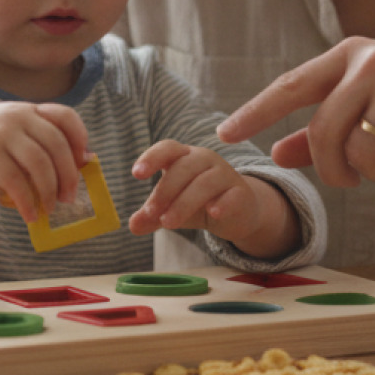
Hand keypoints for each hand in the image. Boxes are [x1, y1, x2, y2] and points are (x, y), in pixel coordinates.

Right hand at [0, 102, 90, 223]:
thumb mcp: (8, 133)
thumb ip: (36, 145)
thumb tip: (75, 167)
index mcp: (26, 110)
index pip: (65, 116)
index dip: (80, 138)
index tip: (83, 161)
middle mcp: (17, 117)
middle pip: (57, 145)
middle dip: (69, 175)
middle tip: (69, 197)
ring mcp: (1, 135)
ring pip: (40, 164)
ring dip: (49, 191)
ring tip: (49, 208)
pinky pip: (16, 182)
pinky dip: (27, 202)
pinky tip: (29, 215)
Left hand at [127, 139, 294, 255]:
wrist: (237, 213)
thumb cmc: (199, 203)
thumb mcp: (171, 209)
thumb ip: (152, 216)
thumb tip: (132, 226)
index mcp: (184, 157)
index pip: (168, 148)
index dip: (151, 157)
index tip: (136, 174)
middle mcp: (205, 159)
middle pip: (184, 167)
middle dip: (165, 191)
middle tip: (151, 213)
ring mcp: (225, 174)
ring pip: (204, 183)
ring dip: (183, 203)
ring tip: (168, 223)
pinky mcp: (241, 193)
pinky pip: (231, 195)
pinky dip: (222, 203)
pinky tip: (213, 213)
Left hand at [216, 37, 374, 187]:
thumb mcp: (370, 102)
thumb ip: (322, 126)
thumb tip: (276, 153)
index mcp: (350, 54)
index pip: (291, 85)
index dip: (255, 111)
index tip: (223, 134)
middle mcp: (372, 60)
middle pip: (324, 133)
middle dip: (331, 169)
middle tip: (348, 181)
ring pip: (360, 152)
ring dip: (372, 173)